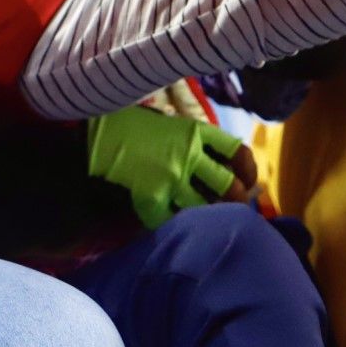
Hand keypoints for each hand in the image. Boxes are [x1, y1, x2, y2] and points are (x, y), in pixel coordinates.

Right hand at [86, 104, 256, 229]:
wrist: (97, 135)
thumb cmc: (130, 125)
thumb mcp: (168, 123)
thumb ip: (192, 140)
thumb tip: (214, 162)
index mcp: (195, 131)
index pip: (237, 151)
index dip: (248, 169)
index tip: (248, 180)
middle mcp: (189, 154)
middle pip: (229, 186)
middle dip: (234, 201)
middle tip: (230, 208)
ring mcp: (172, 177)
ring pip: (205, 208)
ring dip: (206, 216)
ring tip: (204, 220)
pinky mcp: (153, 197)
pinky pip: (173, 220)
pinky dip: (173, 223)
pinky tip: (172, 222)